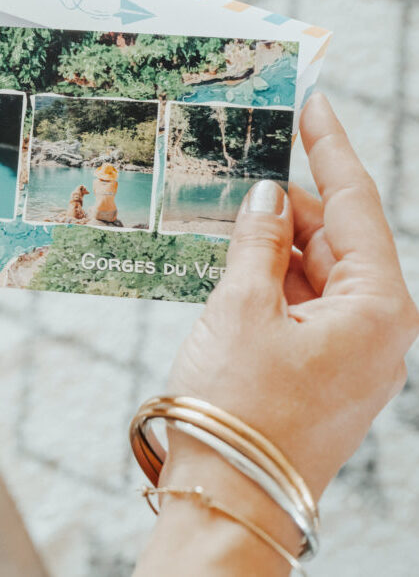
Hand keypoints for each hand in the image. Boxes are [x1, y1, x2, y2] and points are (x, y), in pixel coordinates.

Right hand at [136, 94, 418, 575]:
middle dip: (292, 202)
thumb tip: (264, 197)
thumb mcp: (241, 309)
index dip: (331, 150)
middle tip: (248, 166)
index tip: (314, 107)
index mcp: (377, 309)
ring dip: (275, 242)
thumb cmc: (237, 409)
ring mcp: (348, 350)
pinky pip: (300, 303)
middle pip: (336, 239)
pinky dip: (270, 277)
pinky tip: (237, 258)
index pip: (357, 207)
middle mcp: (375, 328)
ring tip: (232, 212)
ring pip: (314, 272)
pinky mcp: (320, 366)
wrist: (226, 496)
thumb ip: (258, 243)